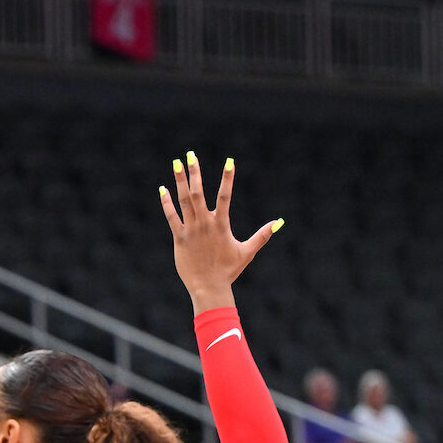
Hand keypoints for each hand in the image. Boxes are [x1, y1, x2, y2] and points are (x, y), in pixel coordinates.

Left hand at [159, 152, 283, 313]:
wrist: (209, 287)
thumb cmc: (229, 270)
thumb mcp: (247, 251)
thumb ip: (262, 235)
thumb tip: (279, 222)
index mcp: (222, 225)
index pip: (226, 196)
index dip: (228, 178)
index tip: (230, 161)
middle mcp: (205, 224)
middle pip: (198, 193)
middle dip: (195, 172)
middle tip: (190, 155)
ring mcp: (191, 230)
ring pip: (184, 201)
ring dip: (179, 181)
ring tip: (176, 164)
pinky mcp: (179, 237)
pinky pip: (171, 217)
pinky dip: (166, 203)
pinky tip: (162, 189)